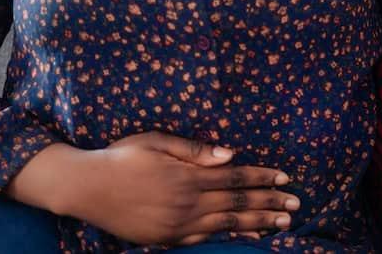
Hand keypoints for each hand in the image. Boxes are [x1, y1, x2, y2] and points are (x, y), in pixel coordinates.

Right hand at [60, 130, 299, 246]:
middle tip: (296, 205)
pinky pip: (205, 239)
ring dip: (258, 223)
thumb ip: (196, 150)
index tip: (285, 178)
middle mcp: (187, 203)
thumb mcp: (157, 142)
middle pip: (238, 204)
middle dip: (270, 203)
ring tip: (282, 224)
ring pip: (227, 225)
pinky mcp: (166, 239)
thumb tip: (231, 154)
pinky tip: (247, 235)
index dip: (263, 178)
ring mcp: (177, 225)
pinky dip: (230, 237)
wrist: (86, 188)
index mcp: (188, 177)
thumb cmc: (121, 157)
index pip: (236, 178)